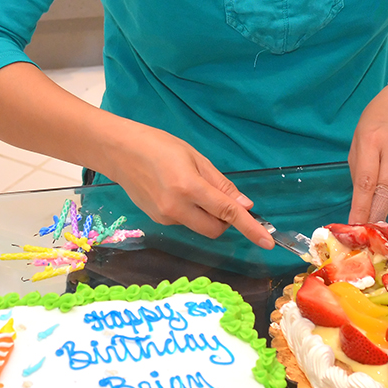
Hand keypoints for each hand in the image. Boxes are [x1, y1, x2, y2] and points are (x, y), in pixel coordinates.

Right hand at [106, 122, 274, 248]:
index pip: (227, 212)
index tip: (267, 241)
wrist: (120, 152)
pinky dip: (190, 212)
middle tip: (220, 196)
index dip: (250, 227)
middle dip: (226, 220)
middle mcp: (176, 208)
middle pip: (216, 230)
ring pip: (200, 226)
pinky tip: (175, 191)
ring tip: (190, 185)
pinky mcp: (156, 221)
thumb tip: (244, 206)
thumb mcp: (195, 157)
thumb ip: (221, 184)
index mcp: (189, 187)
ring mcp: (164, 218)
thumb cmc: (159, 145)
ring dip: (206, 214)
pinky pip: (185, 222)